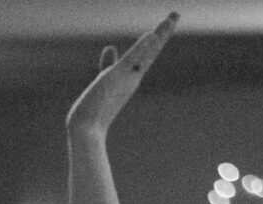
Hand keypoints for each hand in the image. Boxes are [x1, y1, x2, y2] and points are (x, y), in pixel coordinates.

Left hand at [67, 12, 177, 137]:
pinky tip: (152, 34)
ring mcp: (126, 77)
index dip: (150, 41)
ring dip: (160, 33)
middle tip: (175, 14)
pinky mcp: (117, 76)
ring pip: (147, 51)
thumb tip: (110, 48)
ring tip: (173, 16)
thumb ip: (108, 64)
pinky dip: (143, 47)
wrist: (86, 131)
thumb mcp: (101, 83)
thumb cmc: (91, 112)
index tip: (155, 29)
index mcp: (129, 78)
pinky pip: (132, 59)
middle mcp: (132, 77)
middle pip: (151, 50)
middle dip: (163, 31)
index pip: (143, 55)